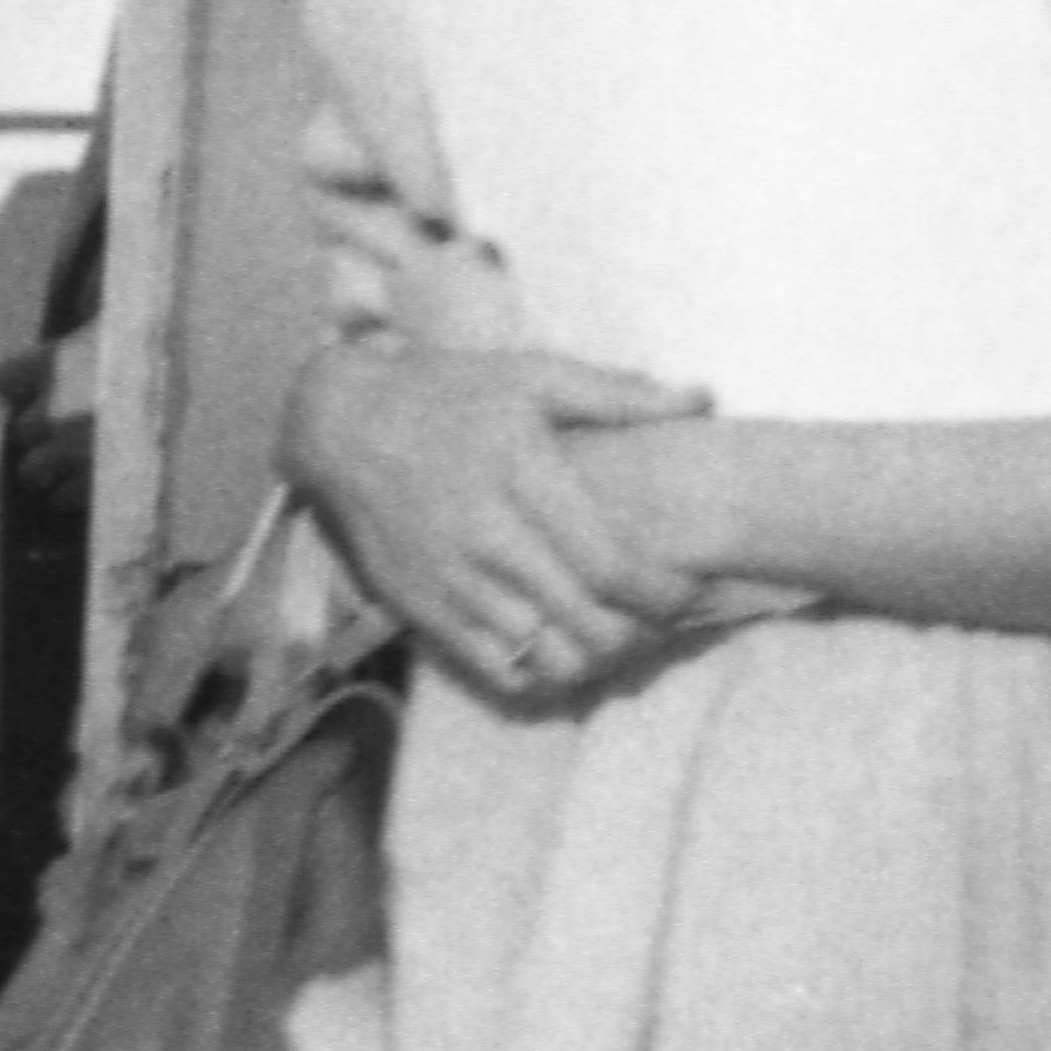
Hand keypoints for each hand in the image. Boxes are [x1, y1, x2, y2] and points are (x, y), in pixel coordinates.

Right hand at [281, 335, 709, 702]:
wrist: (345, 424)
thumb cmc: (452, 395)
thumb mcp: (534, 376)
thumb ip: (621, 395)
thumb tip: (704, 398)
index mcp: (523, 476)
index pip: (609, 564)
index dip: (661, 592)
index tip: (690, 592)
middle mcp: (487, 538)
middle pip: (584, 623)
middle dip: (638, 634)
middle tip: (662, 621)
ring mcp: (452, 581)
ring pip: (543, 657)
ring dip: (593, 659)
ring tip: (618, 637)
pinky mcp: (424, 610)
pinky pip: (496, 669)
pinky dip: (540, 674)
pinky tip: (562, 648)